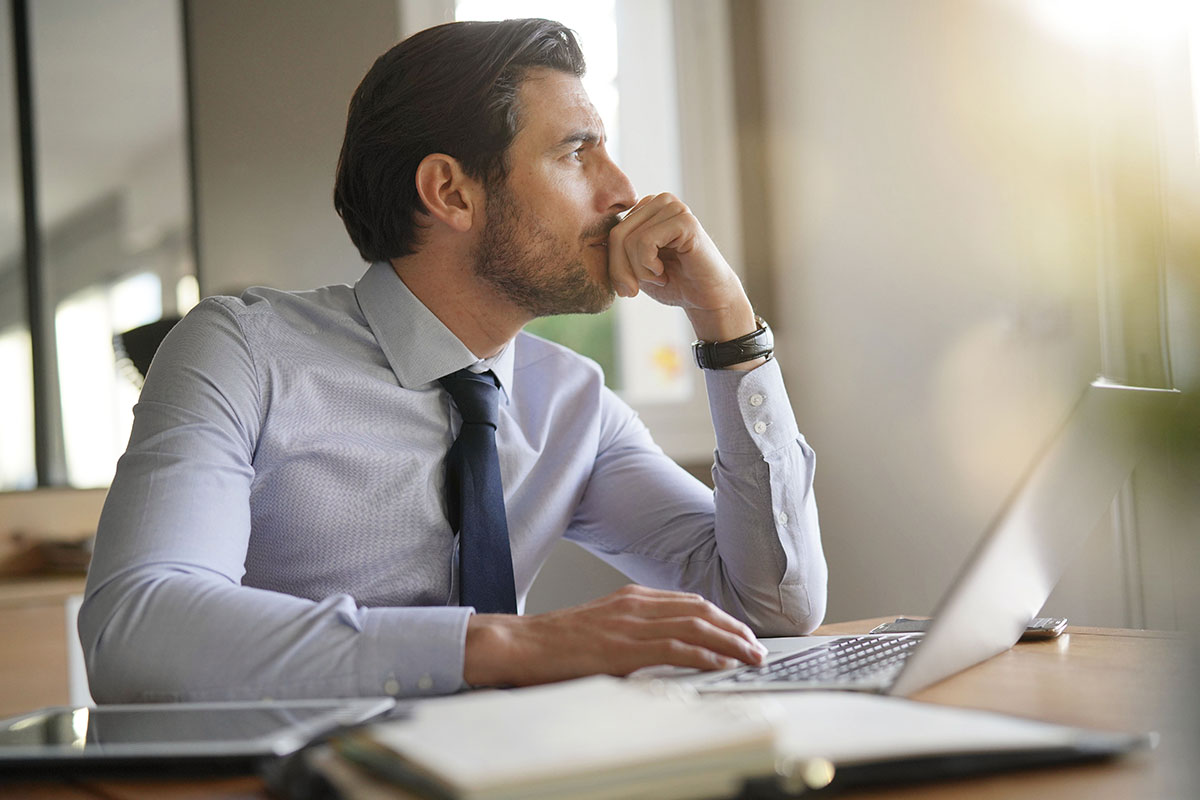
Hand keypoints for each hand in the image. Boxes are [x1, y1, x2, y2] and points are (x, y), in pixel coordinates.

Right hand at [462, 584, 767, 687]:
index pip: (690, 602)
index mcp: (632, 598)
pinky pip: (675, 648)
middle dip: (734, 629)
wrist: (522, 644)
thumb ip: (633, 631)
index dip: (722, 617)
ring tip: (751, 656)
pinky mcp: (624, 647)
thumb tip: (665, 648)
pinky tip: (721, 663)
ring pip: (695, 626)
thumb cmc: (557, 642)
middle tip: (757, 646)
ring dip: (730, 642)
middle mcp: (636, 604)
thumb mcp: (602, 626)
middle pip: (700, 611)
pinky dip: (704, 655)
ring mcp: (630, 624)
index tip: (741, 633)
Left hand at [606, 193, 758, 346]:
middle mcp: (660, 201)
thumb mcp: (633, 266)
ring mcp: (674, 207)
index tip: (628, 286)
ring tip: (658, 276)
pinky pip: (645, 242)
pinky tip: (665, 272)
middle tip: (634, 289)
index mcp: (647, 207)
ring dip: (639, 270)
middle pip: (617, 234)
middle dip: (621, 269)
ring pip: (630, 240)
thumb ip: (614, 251)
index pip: (612, 231)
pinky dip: (649, 266)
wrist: (706, 299)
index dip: (613, 264)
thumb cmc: (672, 282)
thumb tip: (589, 242)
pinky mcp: (684, 220)